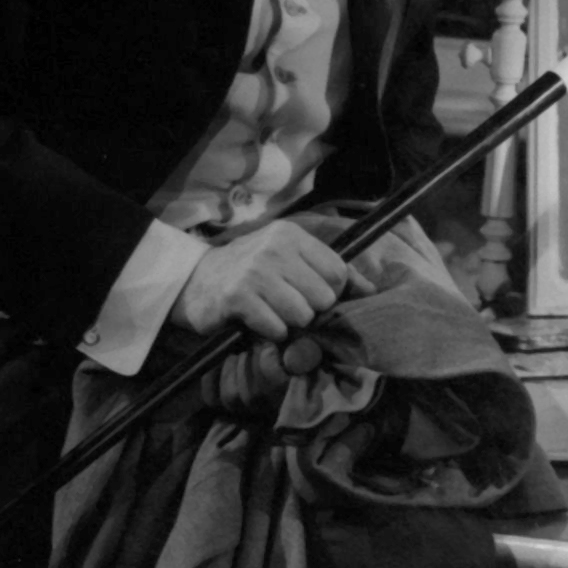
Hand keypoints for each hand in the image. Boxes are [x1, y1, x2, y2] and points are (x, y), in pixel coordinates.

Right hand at [174, 220, 368, 340]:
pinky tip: (258, 320)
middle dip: (311, 311)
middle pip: (323, 297)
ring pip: (302, 315)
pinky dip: (271, 332)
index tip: (314, 298)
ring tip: (273, 313)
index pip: (338, 273)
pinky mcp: (238, 297)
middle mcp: (275, 248)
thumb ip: (328, 271)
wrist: (196, 281)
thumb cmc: (251, 272)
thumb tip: (371, 290)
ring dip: (290, 324)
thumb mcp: (289, 259)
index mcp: (292, 235)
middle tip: (289, 307)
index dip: (332, 294)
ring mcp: (256, 272)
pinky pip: (276, 328)